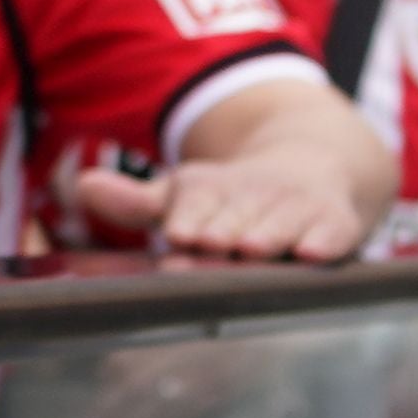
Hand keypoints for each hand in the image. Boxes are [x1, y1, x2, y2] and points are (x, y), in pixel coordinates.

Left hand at [66, 142, 371, 262]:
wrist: (312, 165)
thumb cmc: (231, 199)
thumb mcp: (183, 196)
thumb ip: (135, 202)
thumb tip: (82, 185)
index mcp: (208, 190)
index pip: (195, 204)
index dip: (189, 218)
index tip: (178, 234)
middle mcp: (252, 196)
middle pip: (236, 219)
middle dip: (223, 231)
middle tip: (209, 244)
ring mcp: (295, 209)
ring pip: (281, 224)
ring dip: (268, 234)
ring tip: (253, 246)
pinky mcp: (335, 223)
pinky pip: (332, 232)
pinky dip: (325, 241)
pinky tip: (311, 252)